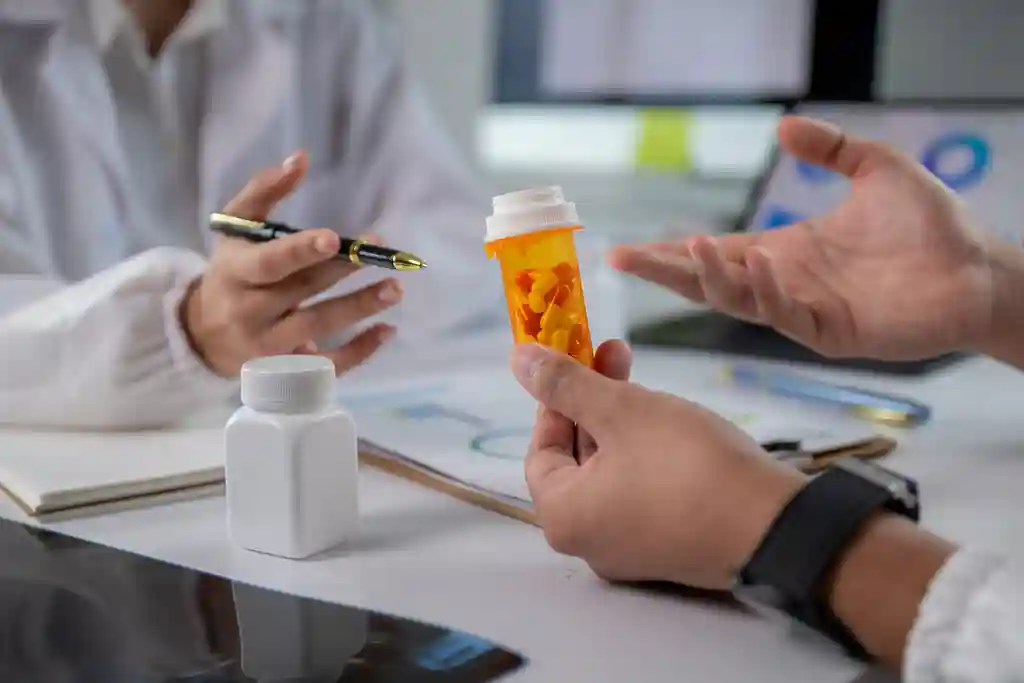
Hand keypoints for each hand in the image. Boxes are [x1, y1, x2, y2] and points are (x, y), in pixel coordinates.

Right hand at [181, 152, 400, 376]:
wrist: (204, 335)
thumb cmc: (232, 272)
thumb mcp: (235, 229)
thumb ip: (264, 192)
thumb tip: (301, 158)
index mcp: (236, 273)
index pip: (269, 264)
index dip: (301, 252)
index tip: (334, 238)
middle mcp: (251, 312)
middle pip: (303, 291)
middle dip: (343, 270)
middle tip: (380, 250)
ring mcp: (270, 347)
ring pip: (319, 326)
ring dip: (359, 308)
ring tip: (395, 288)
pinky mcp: (289, 370)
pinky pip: (328, 366)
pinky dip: (360, 351)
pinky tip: (387, 330)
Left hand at [512, 342, 805, 588]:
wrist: (776, 527)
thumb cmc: (686, 464)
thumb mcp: (621, 410)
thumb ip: (565, 383)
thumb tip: (517, 359)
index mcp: (564, 516)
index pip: (540, 450)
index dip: (554, 399)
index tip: (576, 358)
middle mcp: (589, 542)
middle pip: (577, 459)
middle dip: (593, 401)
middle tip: (616, 352)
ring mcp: (632, 549)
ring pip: (612, 472)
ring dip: (621, 423)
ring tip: (647, 381)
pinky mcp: (670, 547)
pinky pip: (642, 493)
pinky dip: (646, 455)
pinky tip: (671, 423)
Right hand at [610, 115, 999, 360]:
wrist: (979, 268)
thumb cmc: (931, 224)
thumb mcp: (876, 168)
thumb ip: (829, 147)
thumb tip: (782, 125)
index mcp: (784, 251)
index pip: (715, 253)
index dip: (671, 253)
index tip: (626, 250)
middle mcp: (784, 283)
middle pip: (709, 281)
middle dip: (666, 272)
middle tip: (624, 259)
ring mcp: (803, 310)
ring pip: (739, 300)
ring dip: (711, 279)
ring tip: (690, 248)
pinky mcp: (830, 332)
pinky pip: (786, 315)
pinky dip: (767, 292)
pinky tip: (758, 263)